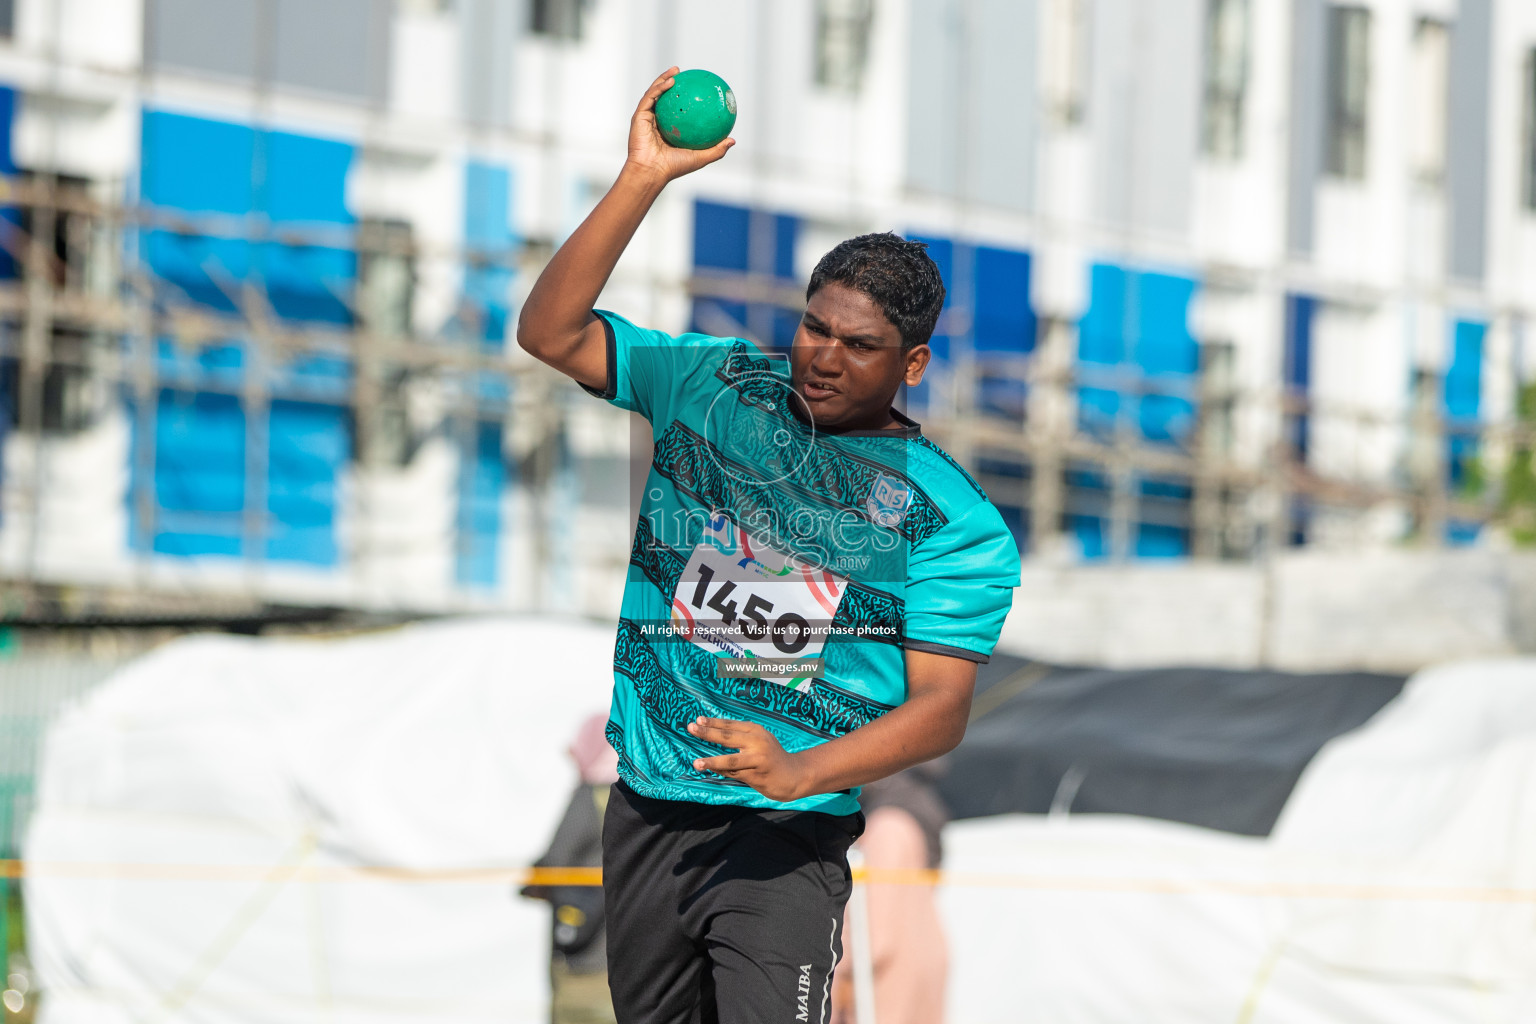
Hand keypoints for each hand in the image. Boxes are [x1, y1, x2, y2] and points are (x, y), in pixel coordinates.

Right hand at [623, 67, 734, 186]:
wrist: (652, 171)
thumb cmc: (674, 167)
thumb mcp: (700, 157)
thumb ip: (716, 150)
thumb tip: (733, 140)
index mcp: (667, 131)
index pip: (676, 112)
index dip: (685, 99)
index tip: (697, 90)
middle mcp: (656, 122)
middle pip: (664, 98)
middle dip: (672, 83)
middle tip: (685, 75)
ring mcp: (646, 118)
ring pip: (655, 93)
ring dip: (664, 79)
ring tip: (676, 70)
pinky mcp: (639, 116)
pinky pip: (650, 97)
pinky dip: (660, 87)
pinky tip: (671, 81)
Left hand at [688, 716, 807, 801]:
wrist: (794, 775)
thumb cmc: (771, 758)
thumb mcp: (758, 742)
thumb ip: (739, 739)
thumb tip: (712, 735)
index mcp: (756, 731)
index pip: (731, 725)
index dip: (713, 722)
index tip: (697, 720)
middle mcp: (758, 742)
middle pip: (728, 737)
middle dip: (708, 733)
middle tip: (691, 728)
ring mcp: (758, 759)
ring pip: (731, 760)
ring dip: (712, 762)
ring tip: (696, 763)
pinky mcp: (758, 775)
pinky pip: (735, 774)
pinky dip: (722, 772)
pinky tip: (710, 771)